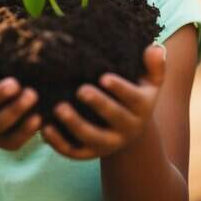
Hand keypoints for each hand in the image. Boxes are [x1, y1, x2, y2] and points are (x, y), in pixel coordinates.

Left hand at [42, 43, 166, 159]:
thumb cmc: (135, 95)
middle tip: (81, 90)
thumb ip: (155, 65)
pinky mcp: (89, 153)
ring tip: (59, 108)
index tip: (104, 78)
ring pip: (92, 137)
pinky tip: (45, 128)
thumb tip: (155, 48)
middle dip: (98, 104)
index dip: (120, 89)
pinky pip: (73, 151)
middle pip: (114, 117)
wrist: (128, 130)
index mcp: (141, 108)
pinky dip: (58, 143)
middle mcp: (127, 128)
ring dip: (75, 124)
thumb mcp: (150, 82)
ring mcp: (107, 143)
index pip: (133, 98)